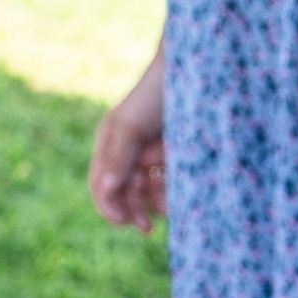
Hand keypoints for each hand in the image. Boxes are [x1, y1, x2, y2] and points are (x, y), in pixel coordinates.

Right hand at [90, 46, 168, 232]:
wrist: (196, 70)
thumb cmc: (155, 95)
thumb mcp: (130, 127)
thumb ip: (115, 159)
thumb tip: (104, 190)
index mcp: (109, 144)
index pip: (101, 185)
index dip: (109, 206)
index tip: (125, 223)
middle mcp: (128, 152)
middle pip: (125, 193)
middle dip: (135, 207)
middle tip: (148, 226)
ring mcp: (153, 153)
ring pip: (149, 191)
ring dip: (157, 199)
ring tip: (170, 200)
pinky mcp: (177, 154)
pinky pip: (170, 182)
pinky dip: (173, 188)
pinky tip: (179, 189)